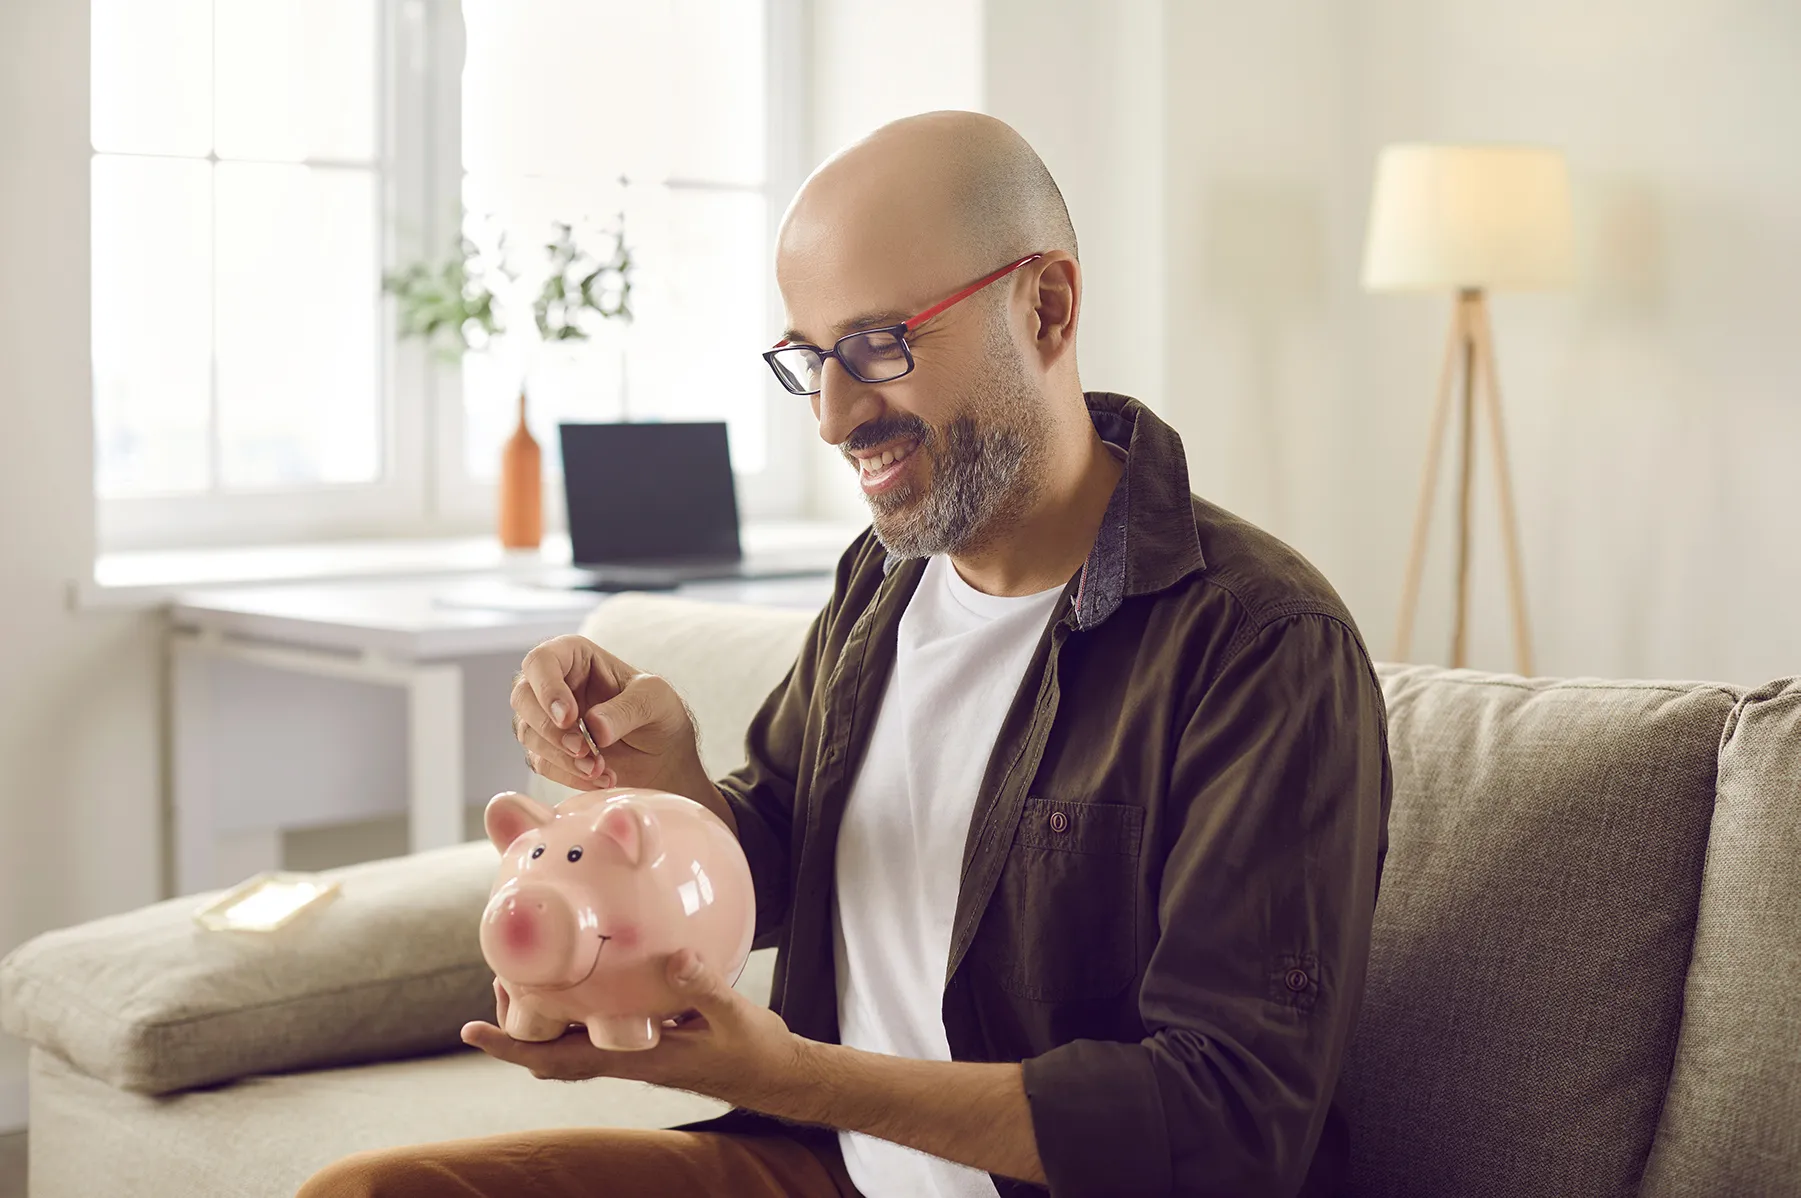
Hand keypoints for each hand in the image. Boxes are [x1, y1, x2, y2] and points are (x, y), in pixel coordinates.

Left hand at [462, 950, 811, 1112]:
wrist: (773, 1073)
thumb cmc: (753, 1049)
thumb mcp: (734, 1014)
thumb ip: (704, 985)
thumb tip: (676, 956)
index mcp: (636, 1059)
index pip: (557, 1058)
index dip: (512, 1048)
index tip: (471, 1032)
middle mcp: (625, 1061)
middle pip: (550, 1055)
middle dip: (516, 1029)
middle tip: (496, 984)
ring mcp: (633, 1054)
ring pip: (568, 1045)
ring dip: (540, 1020)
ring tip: (524, 980)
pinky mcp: (645, 1044)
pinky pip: (594, 1033)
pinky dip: (572, 1014)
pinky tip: (580, 984)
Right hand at [510, 635, 700, 793]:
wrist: (664, 756)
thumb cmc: (659, 714)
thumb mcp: (655, 700)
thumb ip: (626, 709)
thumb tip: (594, 728)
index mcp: (574, 656)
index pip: (541, 661)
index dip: (548, 689)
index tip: (569, 718)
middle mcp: (553, 683)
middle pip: (523, 698)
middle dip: (551, 729)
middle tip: (584, 750)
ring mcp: (546, 718)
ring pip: (528, 734)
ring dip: (562, 757)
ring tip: (600, 769)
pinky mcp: (547, 751)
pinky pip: (542, 763)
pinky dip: (569, 775)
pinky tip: (601, 779)